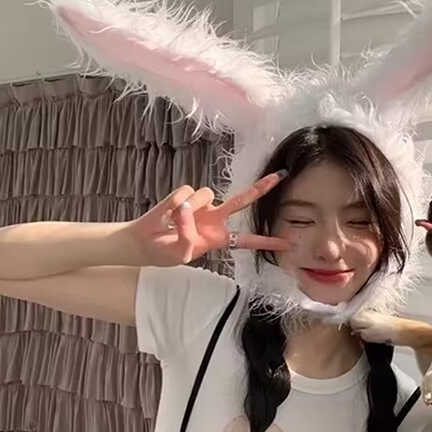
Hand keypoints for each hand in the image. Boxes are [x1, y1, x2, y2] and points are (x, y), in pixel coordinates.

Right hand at [123, 172, 290, 266]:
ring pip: (207, 195)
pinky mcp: (186, 195)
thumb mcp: (181, 255)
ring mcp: (202, 206)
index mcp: (219, 239)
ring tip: (173, 222)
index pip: (248, 240)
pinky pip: (186, 193)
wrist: (144, 242)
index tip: (287, 244)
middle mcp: (215, 218)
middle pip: (242, 201)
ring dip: (190, 208)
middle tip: (280, 176)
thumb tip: (189, 209)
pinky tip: (167, 214)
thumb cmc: (166, 252)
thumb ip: (189, 237)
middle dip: (260, 189)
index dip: (267, 242)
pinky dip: (175, 204)